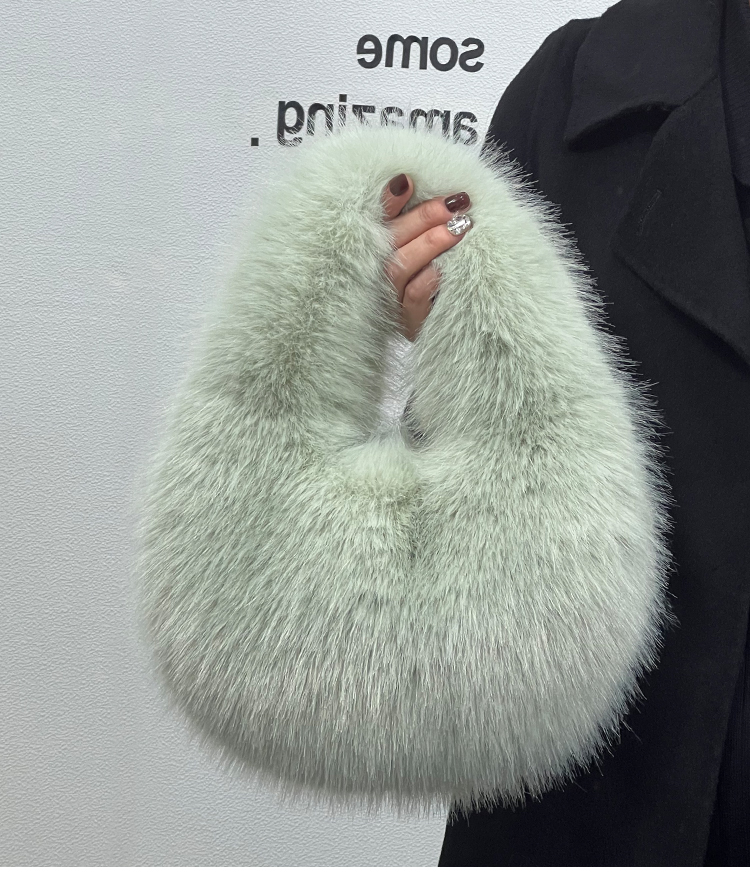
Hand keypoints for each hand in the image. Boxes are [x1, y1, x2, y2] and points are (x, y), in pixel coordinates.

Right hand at [381, 173, 472, 340]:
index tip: (407, 181)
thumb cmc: (437, 283)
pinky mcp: (404, 321)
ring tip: (459, 227)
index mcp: (377, 249)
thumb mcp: (428, 250)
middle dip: (422, 218)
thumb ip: (427, 224)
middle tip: (454, 203)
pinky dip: (429, 278)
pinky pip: (412, 296)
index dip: (388, 200)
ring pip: (398, 266)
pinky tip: (445, 267)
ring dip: (429, 244)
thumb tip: (451, 195)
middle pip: (389, 239)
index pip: (378, 219)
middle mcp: (376, 272)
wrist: (448, 333)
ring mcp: (388, 297)